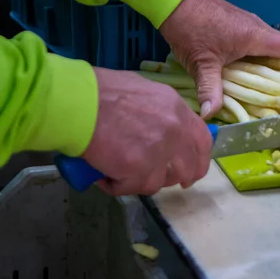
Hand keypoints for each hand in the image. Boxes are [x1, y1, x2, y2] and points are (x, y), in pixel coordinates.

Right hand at [82, 67, 212, 195]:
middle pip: (188, 168)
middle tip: (157, 178)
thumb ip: (162, 113)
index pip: (203, 141)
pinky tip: (103, 174)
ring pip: (158, 182)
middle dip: (175, 178)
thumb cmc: (101, 91)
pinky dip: (116, 185)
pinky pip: (132, 187)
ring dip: (139, 180)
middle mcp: (175, 131)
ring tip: (117, 169)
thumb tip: (163, 130)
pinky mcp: (138, 169)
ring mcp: (159, 151)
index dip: (199, 159)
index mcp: (177, 110)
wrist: (76, 100)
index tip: (191, 169)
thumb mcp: (145, 93)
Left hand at [159, 0, 279, 118]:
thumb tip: (209, 116)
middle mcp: (257, 28)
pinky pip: (261, 43)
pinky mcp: (237, 24)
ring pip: (273, 45)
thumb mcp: (201, 62)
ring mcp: (248, 24)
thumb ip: (209, 89)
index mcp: (255, 36)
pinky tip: (263, 70)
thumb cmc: (191, 27)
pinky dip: (268, 56)